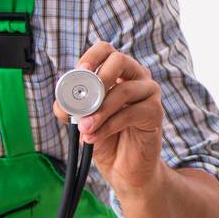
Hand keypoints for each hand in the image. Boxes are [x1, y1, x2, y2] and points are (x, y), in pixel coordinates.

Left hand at [52, 41, 165, 196]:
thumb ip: (69, 108)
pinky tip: (94, 137)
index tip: (80, 70)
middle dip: (97, 80)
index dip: (92, 56)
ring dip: (99, 111)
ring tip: (84, 128)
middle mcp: (136, 77)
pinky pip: (130, 113)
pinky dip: (108, 126)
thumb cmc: (103, 137)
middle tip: (83, 101)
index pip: (106, 50)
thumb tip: (63, 102)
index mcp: (117, 72)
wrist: (124, 167)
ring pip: (123, 90)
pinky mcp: (155, 113)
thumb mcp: (79, 120)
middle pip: (120, 61)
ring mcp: (149, 93)